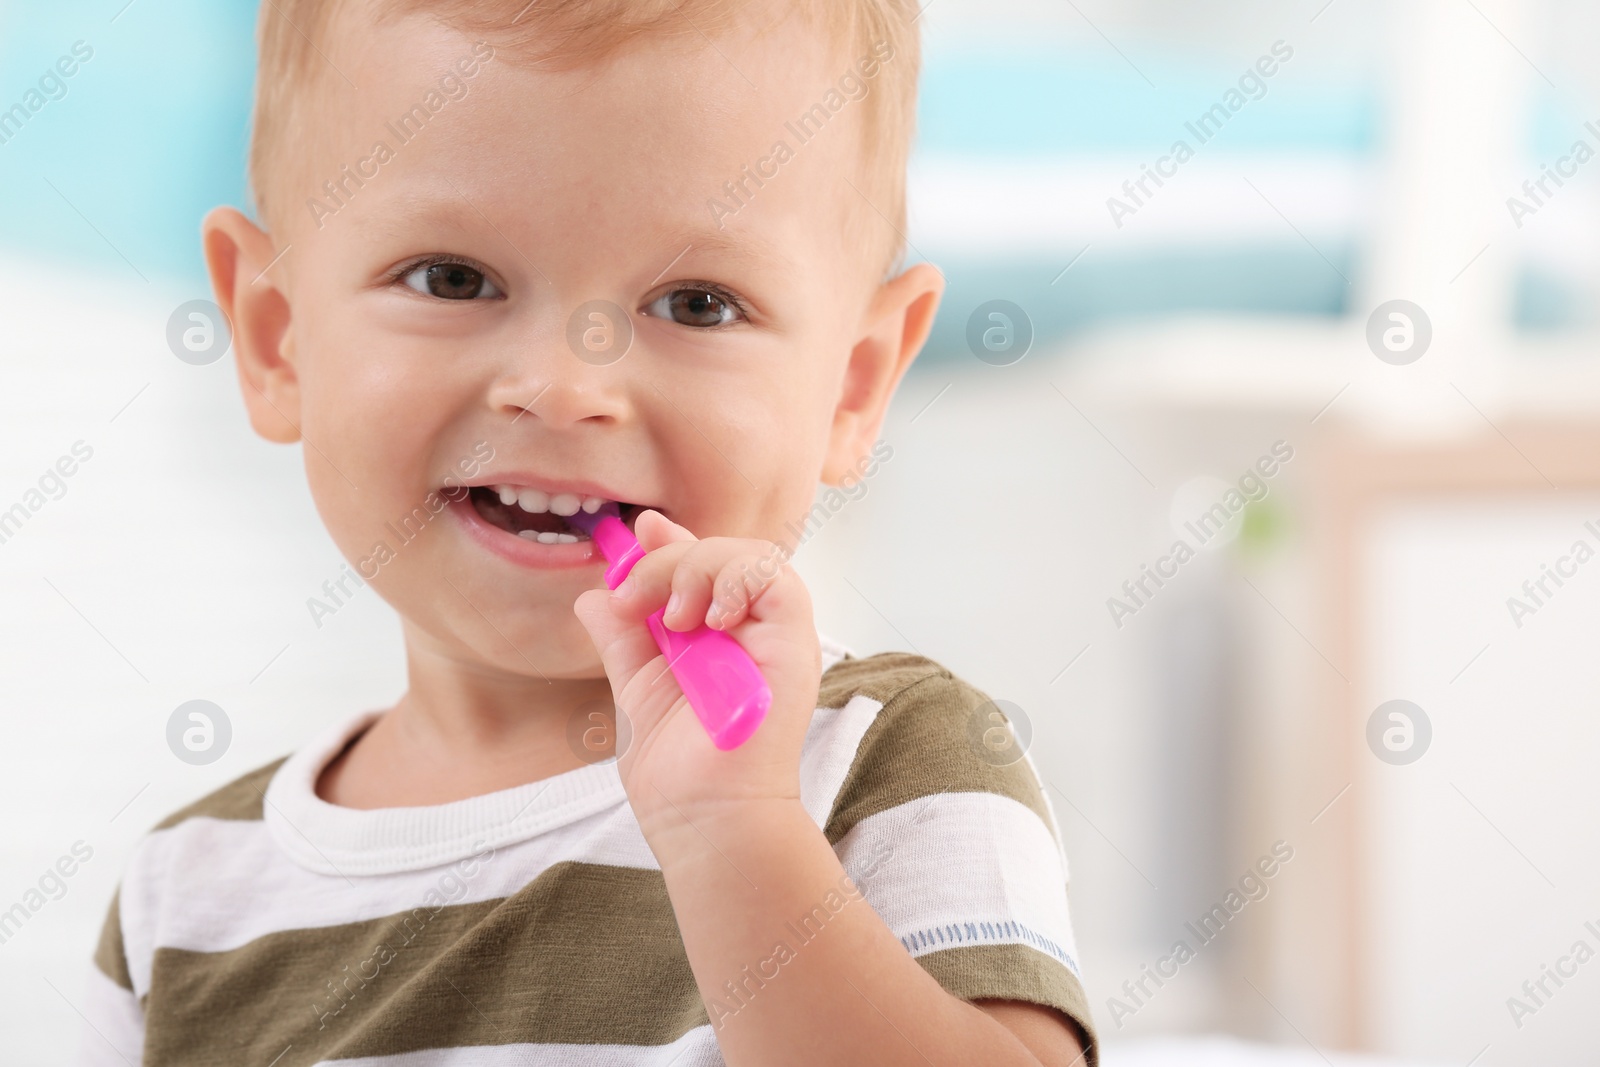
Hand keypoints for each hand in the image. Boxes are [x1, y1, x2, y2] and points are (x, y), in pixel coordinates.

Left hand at [573, 511, 820, 852]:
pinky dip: (736, 580)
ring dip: (699, 567)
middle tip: (634, 600)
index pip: (703, 569)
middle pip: (722, 553)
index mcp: (718, 640)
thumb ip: (624, 640)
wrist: (702, 820)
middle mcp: (751, 632)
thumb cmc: (678, 775)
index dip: (672, 543)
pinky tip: (706, 618)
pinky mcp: (793, 646)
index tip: (641, 532)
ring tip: (673, 617)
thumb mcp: (637, 690)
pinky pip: (778, 580)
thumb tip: (594, 596)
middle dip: (669, 559)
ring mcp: (775, 637)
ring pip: (750, 555)